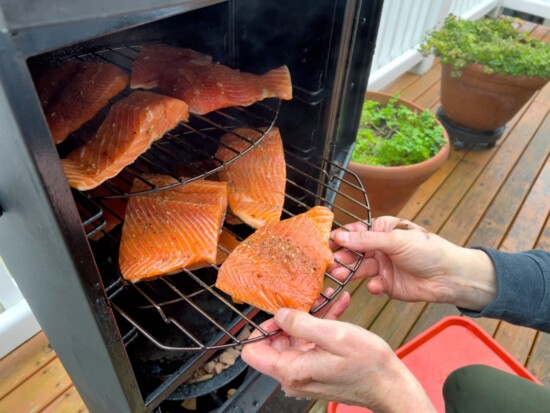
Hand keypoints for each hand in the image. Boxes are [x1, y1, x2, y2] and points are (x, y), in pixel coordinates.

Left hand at [242, 306, 434, 411]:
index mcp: (292, 370)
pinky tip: (338, 307)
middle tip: (309, 300)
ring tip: (328, 299)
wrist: (391, 385)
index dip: (262, 328)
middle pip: (275, 341)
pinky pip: (312, 343)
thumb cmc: (368, 365)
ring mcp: (306, 372)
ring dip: (311, 317)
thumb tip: (279, 314)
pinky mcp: (318, 368)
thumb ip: (302, 324)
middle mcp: (294, 375)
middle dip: (291, 317)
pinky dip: (322, 325)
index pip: (252, 352)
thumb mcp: (334, 335)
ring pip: (296, 338)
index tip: (281, 313)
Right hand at [329, 216, 495, 310]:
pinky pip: (373, 284)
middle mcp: (380, 247)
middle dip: (341, 257)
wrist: (450, 276)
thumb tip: (340, 236)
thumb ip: (366, 240)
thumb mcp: (395, 240)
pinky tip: (376, 286)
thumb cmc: (428, 250)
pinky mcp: (388, 285)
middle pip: (354, 252)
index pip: (356, 231)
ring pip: (360, 269)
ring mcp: (383, 266)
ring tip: (339, 275)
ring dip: (350, 272)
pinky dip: (372, 286)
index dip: (341, 237)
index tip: (326, 242)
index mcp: (382, 229)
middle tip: (328, 263)